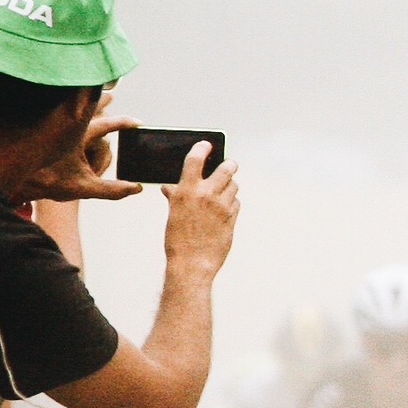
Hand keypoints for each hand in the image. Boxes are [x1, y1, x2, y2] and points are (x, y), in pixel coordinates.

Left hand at [21, 110, 140, 203]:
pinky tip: (61, 112)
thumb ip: (111, 189)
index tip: (137, 123)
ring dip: (80, 101)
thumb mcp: (83, 187)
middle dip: (101, 100)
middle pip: (88, 103)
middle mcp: (65, 122)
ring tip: (87, 98)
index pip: (108, 124)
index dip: (124, 124)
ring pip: (67, 102)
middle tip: (111, 95)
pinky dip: (61, 107)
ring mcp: (50, 120)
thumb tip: (136, 188)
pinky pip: (51, 109)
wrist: (11, 176)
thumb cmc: (46, 180)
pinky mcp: (35, 123)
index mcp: (79, 133)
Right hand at [163, 140, 240, 274]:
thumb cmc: (178, 241)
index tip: (206, 145)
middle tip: (229, 164)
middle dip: (229, 165)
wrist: (192, 262)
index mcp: (186, 191)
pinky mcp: (232, 217)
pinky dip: (231, 203)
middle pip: (226, 169)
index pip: (195, 160)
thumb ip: (175, 197)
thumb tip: (170, 188)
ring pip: (234, 186)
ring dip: (230, 186)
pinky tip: (224, 209)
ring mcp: (221, 206)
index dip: (202, 149)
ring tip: (223, 191)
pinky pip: (236, 203)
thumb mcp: (172, 214)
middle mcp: (206, 195)